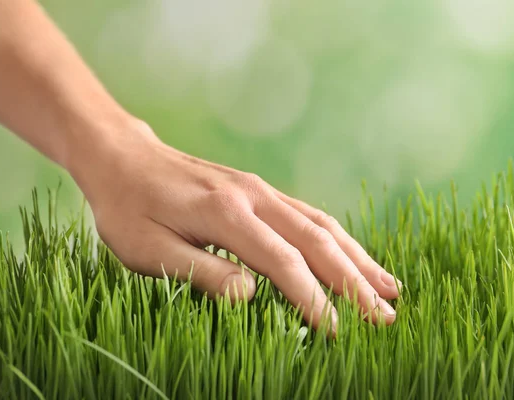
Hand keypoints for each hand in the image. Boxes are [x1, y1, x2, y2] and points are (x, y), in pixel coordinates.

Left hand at [72, 122, 401, 331]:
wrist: (123, 159)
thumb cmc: (128, 209)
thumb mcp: (149, 250)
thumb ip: (202, 272)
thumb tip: (251, 296)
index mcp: (226, 214)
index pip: (284, 262)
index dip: (314, 299)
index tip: (339, 333)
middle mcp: (253, 197)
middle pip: (317, 241)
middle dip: (354, 282)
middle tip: (385, 317)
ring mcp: (260, 190)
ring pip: (322, 224)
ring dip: (357, 258)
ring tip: (389, 288)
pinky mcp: (259, 191)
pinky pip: (309, 215)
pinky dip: (338, 238)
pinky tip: (353, 255)